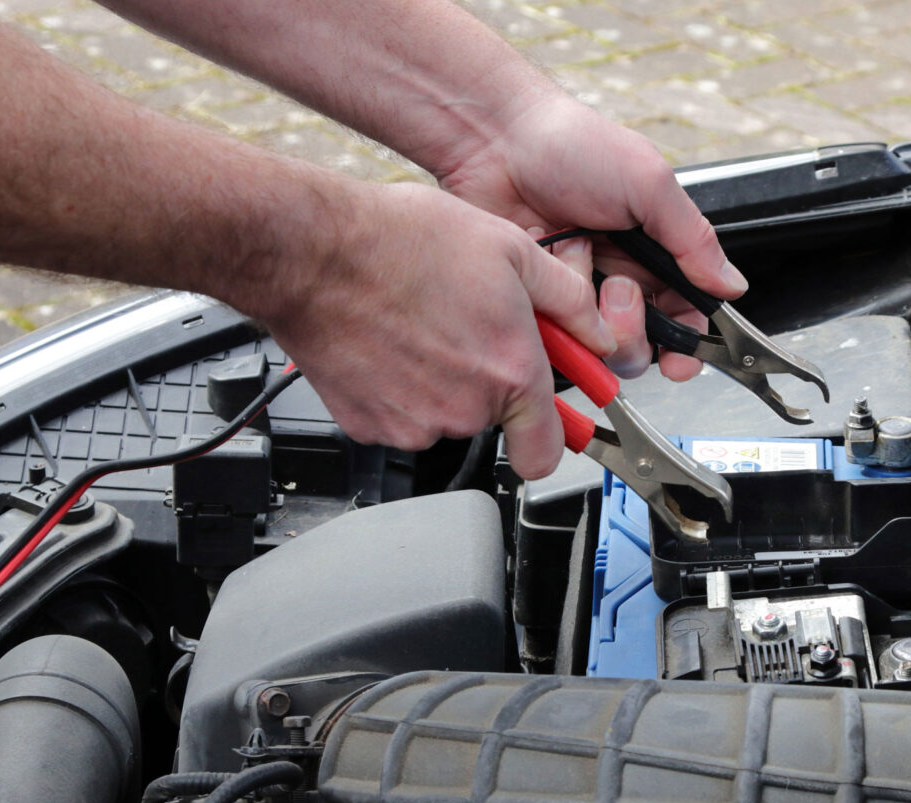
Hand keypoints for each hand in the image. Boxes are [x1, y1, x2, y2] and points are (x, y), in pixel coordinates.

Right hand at [251, 179, 613, 479]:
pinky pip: (399, 417)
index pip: (547, 452)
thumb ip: (568, 301)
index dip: (552, 440)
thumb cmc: (401, 243)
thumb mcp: (510, 249)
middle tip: (464, 330)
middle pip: (492, 419)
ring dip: (440, 384)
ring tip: (420, 327)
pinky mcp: (370, 427)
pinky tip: (389, 344)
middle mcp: (466, 409)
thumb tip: (598, 335)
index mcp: (510, 371)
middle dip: (486, 382)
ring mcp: (414, 423)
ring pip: (443, 417)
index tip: (550, 429)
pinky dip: (398, 391)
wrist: (313, 251)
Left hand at [437, 93, 747, 380]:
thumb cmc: (573, 146)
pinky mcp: (541, 304)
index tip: (680, 362)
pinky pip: (555, 336)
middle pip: (641, 346)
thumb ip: (693, 240)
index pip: (683, 317)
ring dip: (592, 316)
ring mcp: (576, 296)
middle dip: (633, 330)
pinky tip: (546, 276)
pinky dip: (554, 313)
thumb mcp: (649, 185)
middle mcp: (617, 280)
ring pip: (599, 348)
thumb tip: (732, 286)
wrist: (497, 141)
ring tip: (578, 264)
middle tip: (618, 289)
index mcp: (654, 255)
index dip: (685, 346)